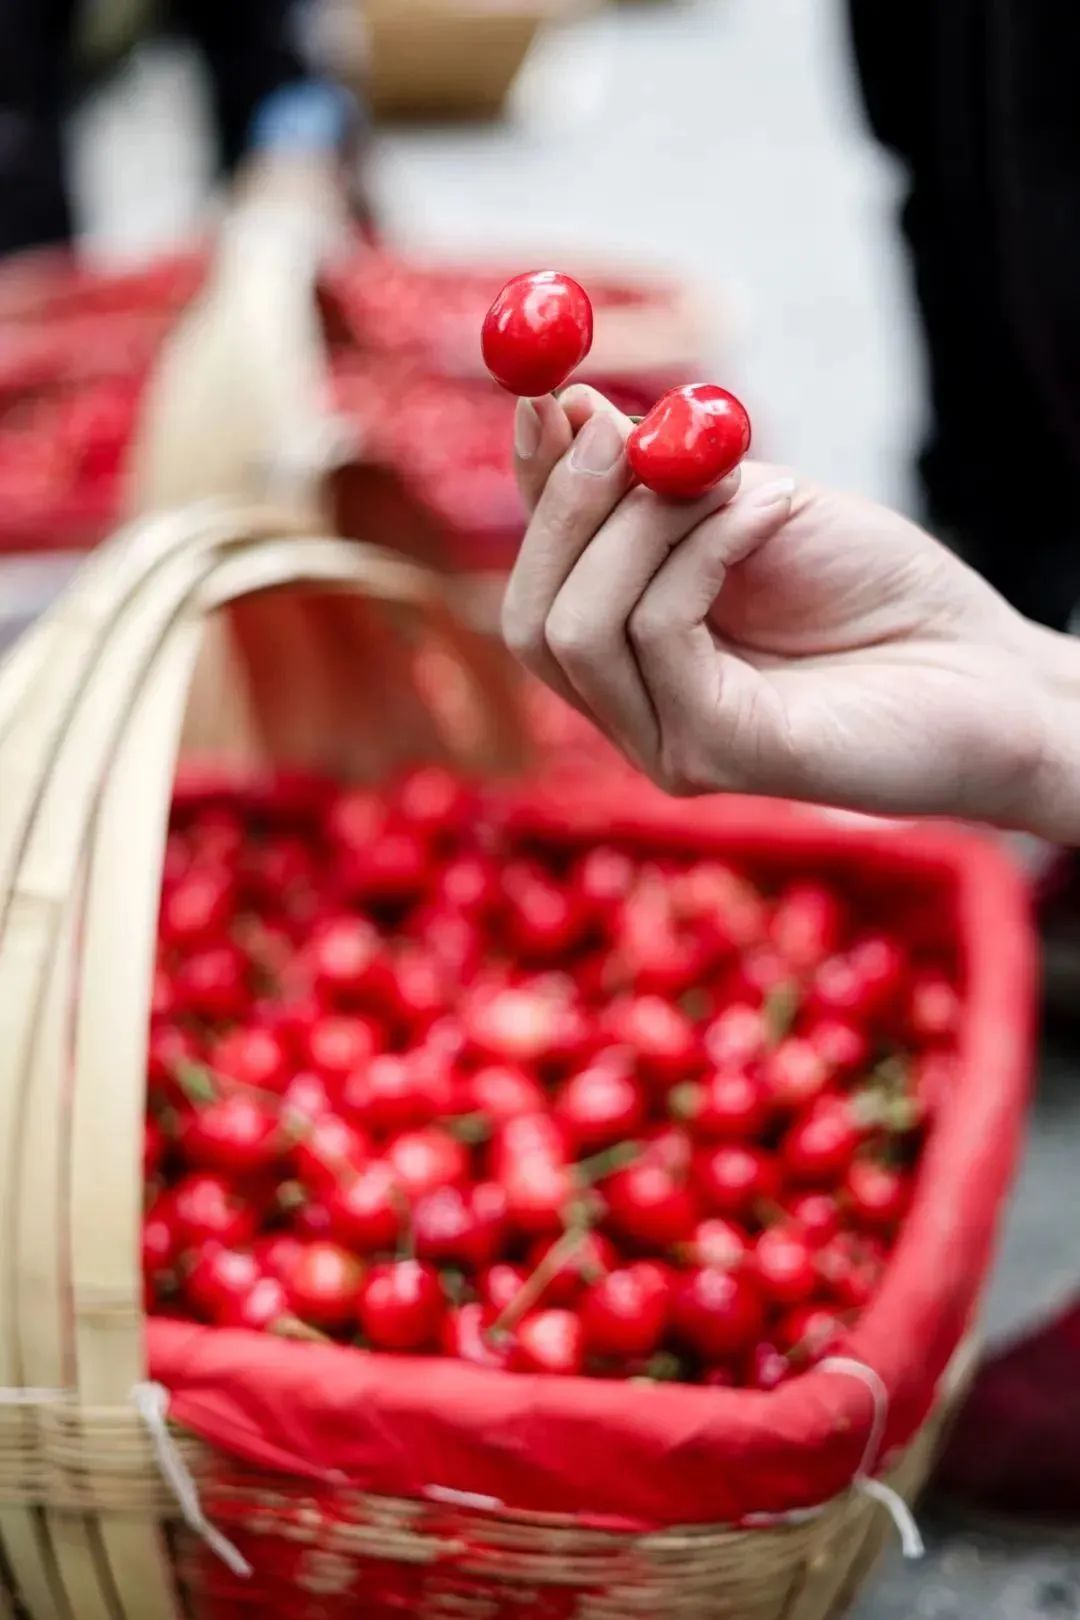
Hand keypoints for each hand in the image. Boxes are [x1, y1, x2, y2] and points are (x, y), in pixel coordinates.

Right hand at [502, 387, 1061, 835]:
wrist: (983, 667)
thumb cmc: (877, 589)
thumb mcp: (754, 505)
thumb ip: (662, 479)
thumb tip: (567, 408)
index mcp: (631, 650)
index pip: (542, 578)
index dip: (535, 489)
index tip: (545, 396)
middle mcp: (632, 708)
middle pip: (529, 619)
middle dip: (565, 510)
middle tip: (613, 428)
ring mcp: (663, 742)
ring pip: (575, 631)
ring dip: (642, 527)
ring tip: (736, 477)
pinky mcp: (710, 757)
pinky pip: (658, 633)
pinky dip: (702, 551)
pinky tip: (770, 510)